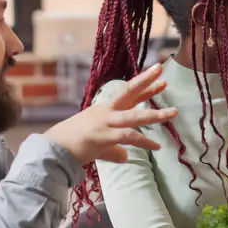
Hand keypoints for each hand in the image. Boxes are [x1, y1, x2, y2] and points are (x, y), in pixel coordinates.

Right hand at [45, 65, 176, 164]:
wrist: (54, 150)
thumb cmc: (73, 145)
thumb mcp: (98, 144)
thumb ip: (114, 149)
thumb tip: (125, 156)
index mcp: (104, 109)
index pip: (127, 94)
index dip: (144, 86)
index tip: (159, 76)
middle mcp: (106, 112)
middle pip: (129, 93)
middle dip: (146, 82)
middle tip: (162, 71)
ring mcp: (105, 123)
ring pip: (134, 116)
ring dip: (155, 115)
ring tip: (173, 113)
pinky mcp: (103, 137)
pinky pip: (128, 137)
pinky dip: (144, 142)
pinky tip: (157, 147)